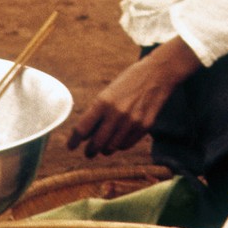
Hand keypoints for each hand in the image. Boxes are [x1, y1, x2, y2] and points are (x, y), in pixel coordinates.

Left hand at [67, 36, 200, 157]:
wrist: (157, 74)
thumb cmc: (128, 82)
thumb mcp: (108, 92)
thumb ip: (97, 113)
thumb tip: (85, 135)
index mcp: (103, 102)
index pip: (82, 129)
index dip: (73, 141)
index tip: (70, 147)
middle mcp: (116, 113)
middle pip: (96, 144)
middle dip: (90, 151)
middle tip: (88, 153)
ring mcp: (131, 121)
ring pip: (111, 148)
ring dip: (105, 149)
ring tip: (104, 146)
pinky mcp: (144, 127)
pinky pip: (126, 145)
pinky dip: (120, 145)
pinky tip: (119, 139)